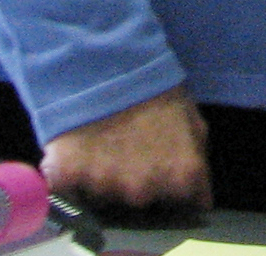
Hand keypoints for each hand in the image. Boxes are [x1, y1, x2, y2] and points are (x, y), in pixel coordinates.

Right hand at [42, 85, 209, 220]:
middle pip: (144, 202)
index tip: (168, 169)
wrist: (106, 62)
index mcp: (181, 175)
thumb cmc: (154, 86)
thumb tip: (197, 188)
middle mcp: (144, 191)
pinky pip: (69, 189)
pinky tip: (80, 150)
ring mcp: (105, 189)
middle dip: (142, 182)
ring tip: (107, 144)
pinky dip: (72, 176)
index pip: (187, 201)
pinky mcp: (68, 182)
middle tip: (134, 149)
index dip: (179, 186)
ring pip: (106, 198)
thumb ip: (195, 155)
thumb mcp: (191, 116)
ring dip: (107, 179)